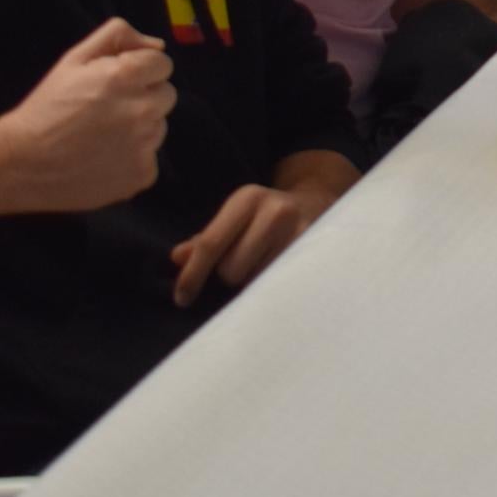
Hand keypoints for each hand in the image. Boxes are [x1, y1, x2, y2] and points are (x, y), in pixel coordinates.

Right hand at [0, 18, 174, 213]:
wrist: (20, 163)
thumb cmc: (47, 107)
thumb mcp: (74, 59)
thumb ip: (118, 37)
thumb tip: (158, 45)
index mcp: (127, 76)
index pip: (162, 64)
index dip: (140, 71)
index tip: (117, 84)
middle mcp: (142, 109)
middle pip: (165, 95)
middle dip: (143, 97)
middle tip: (107, 110)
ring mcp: (145, 145)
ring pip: (159, 127)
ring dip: (139, 128)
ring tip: (101, 136)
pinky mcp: (143, 174)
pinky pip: (149, 159)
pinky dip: (131, 159)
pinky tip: (102, 159)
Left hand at [169, 180, 332, 307]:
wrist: (319, 203)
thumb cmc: (266, 216)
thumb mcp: (236, 218)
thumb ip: (207, 239)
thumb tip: (178, 258)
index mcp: (248, 198)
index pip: (210, 243)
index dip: (192, 275)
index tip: (181, 298)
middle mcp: (276, 210)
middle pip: (231, 269)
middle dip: (231, 275)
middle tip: (246, 263)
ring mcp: (300, 231)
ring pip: (255, 281)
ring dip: (254, 281)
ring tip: (265, 265)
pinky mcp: (315, 252)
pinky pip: (278, 285)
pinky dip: (271, 286)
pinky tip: (276, 276)